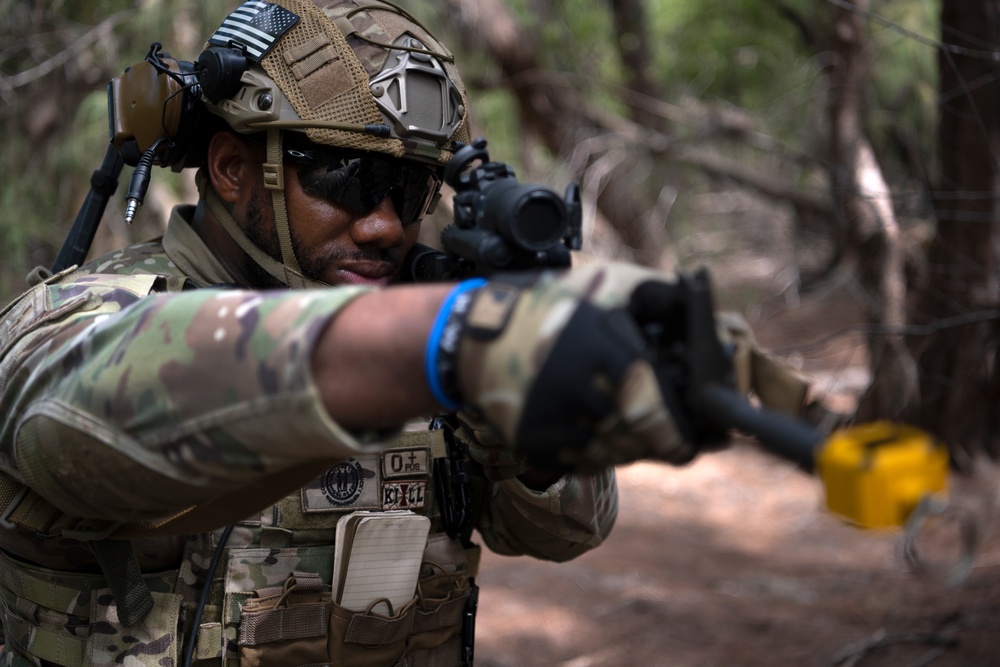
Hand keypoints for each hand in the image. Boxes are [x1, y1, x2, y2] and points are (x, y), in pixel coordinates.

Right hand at [435, 264, 720, 471]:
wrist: (476, 337)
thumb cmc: (549, 317)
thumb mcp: (602, 303)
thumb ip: (651, 319)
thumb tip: (706, 326)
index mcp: (601, 350)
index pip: (652, 408)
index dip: (677, 435)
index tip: (690, 444)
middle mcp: (577, 386)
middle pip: (633, 438)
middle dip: (656, 446)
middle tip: (670, 448)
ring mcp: (551, 417)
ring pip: (609, 454)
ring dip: (625, 451)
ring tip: (627, 436)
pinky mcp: (532, 439)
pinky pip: (578, 462)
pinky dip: (594, 457)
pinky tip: (595, 438)